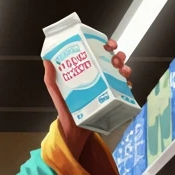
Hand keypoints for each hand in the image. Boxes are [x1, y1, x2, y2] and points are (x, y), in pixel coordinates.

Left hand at [44, 39, 131, 157]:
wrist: (72, 130)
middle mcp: (98, 77)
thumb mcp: (56, 90)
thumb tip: (46, 58)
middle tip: (116, 59)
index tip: (108, 44)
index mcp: (87, 70)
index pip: (98, 53)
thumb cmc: (64, 108)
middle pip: (113, 61)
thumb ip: (51, 76)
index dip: (105, 45)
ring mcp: (106, 88)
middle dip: (119, 56)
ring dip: (125, 69)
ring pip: (121, 74)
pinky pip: (123, 91)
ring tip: (122, 72)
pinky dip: (127, 86)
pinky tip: (126, 85)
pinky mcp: (112, 100)